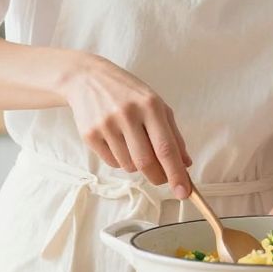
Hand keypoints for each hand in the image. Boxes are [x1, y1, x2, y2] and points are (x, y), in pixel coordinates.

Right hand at [61, 53, 192, 196]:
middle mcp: (128, 115)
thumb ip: (173, 134)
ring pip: (129, 166)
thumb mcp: (155, 104)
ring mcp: (106, 125)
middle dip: (158, 177)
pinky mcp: (89, 135)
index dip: (176, 173)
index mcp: (150, 105)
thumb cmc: (128, 93)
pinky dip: (120, 159)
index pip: (166, 148)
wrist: (87, 78)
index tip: (184, 193)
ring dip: (137, 165)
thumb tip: (185, 164)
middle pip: (146, 162)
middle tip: (161, 178)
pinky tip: (117, 140)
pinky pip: (112, 163)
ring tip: (133, 144)